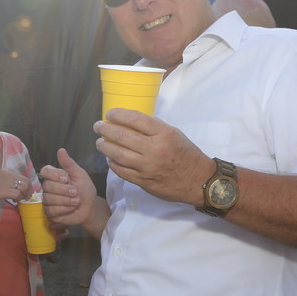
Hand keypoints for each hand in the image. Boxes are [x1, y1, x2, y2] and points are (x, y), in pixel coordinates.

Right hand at [0, 169, 31, 205]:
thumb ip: (3, 181)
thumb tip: (10, 188)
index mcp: (5, 171)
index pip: (21, 176)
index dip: (25, 185)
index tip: (23, 192)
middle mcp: (8, 174)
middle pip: (27, 180)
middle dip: (29, 190)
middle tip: (26, 197)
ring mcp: (7, 182)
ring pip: (25, 187)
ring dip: (25, 195)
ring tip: (20, 199)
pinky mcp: (5, 191)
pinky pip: (18, 194)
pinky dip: (19, 198)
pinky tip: (14, 201)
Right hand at [41, 148, 96, 226]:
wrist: (91, 208)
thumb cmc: (85, 190)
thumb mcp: (80, 175)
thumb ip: (69, 164)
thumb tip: (61, 150)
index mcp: (55, 176)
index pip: (45, 171)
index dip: (54, 175)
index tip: (66, 179)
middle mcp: (49, 187)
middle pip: (47, 186)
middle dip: (63, 190)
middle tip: (76, 192)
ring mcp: (48, 200)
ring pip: (48, 199)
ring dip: (65, 200)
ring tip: (76, 201)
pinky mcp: (50, 212)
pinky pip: (51, 210)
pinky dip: (63, 209)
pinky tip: (70, 208)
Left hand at [94, 109, 208, 204]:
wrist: (198, 181)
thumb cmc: (187, 154)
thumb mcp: (174, 134)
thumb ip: (154, 129)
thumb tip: (130, 123)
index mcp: (163, 134)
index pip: (135, 119)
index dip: (119, 114)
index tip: (110, 114)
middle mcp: (154, 149)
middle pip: (122, 136)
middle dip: (105, 129)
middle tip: (98, 126)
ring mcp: (147, 167)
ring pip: (117, 154)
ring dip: (104, 147)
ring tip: (99, 142)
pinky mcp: (144, 181)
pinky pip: (122, 171)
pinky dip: (113, 164)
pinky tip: (110, 159)